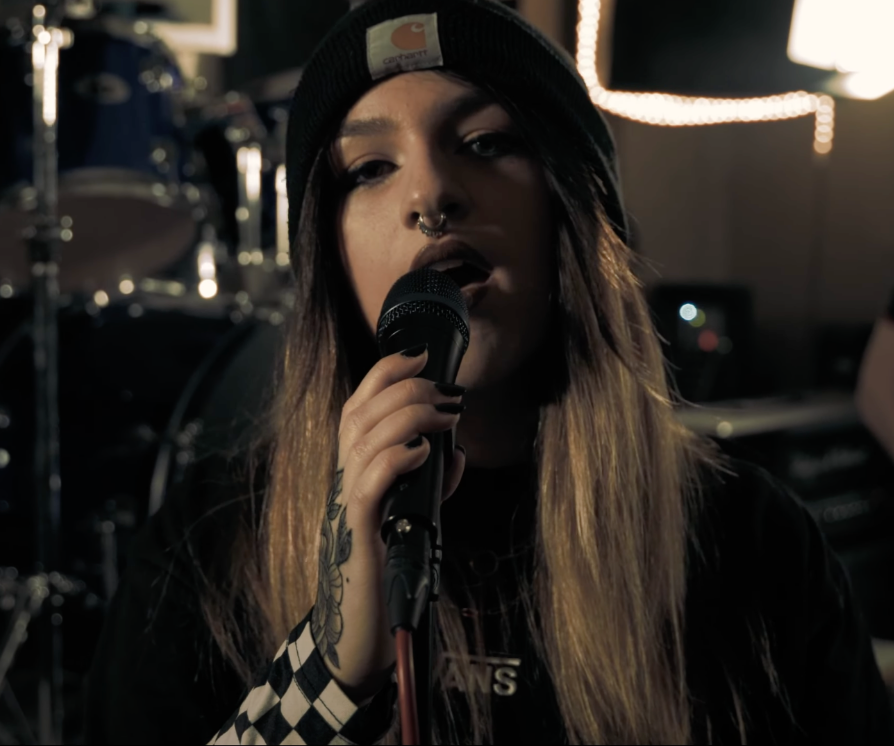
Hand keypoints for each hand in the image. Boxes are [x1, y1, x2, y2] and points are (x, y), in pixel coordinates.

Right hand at [311, 345, 465, 699]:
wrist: (361, 628)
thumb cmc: (388, 565)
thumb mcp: (413, 512)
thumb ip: (431, 480)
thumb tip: (458, 452)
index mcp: (354, 469)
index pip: (357, 406)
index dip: (385, 373)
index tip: (421, 355)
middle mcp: (344, 479)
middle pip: (361, 412)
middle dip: (407, 388)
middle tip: (448, 392)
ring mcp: (348, 504)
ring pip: (365, 438)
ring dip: (410, 415)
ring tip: (447, 414)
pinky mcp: (358, 532)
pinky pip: (369, 482)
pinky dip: (397, 457)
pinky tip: (424, 451)